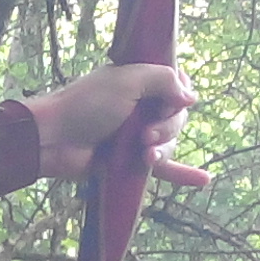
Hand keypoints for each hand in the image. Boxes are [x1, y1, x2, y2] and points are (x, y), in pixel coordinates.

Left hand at [24, 64, 208, 188]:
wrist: (54, 140)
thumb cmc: (86, 104)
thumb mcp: (128, 80)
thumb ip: (164, 80)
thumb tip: (191, 97)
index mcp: (139, 81)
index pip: (176, 83)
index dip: (178, 93)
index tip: (167, 100)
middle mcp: (141, 106)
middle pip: (176, 116)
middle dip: (168, 126)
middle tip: (145, 134)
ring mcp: (136, 134)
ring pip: (171, 142)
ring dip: (164, 148)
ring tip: (145, 155)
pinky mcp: (131, 160)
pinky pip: (165, 167)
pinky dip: (184, 173)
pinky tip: (205, 180)